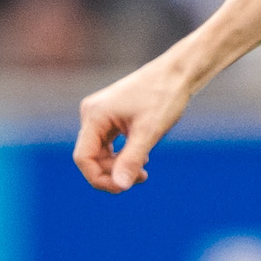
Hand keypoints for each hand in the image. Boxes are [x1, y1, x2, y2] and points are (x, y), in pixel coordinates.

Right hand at [72, 56, 196, 191]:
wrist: (177, 73)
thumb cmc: (164, 97)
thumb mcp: (149, 132)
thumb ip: (132, 159)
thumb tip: (120, 186)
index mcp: (94, 116)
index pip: (83, 158)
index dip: (99, 178)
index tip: (124, 187)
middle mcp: (92, 114)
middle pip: (91, 157)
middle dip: (113, 173)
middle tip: (142, 178)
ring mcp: (100, 115)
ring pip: (101, 153)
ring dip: (119, 166)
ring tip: (144, 172)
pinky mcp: (111, 116)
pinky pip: (109, 144)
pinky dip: (123, 155)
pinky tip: (143, 158)